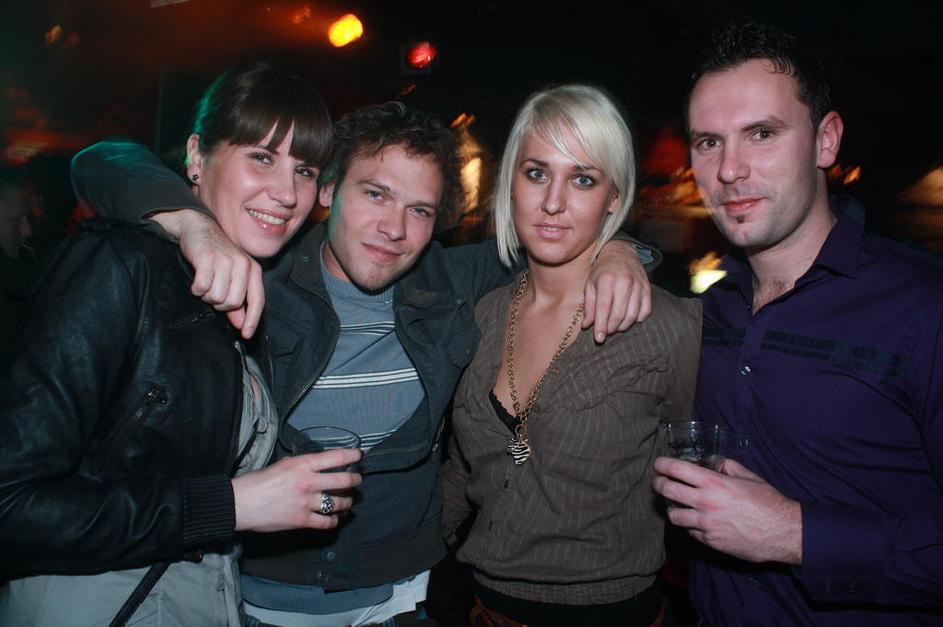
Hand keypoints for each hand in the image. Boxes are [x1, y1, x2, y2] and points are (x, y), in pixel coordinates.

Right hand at [151, 209, 264, 338]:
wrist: (198, 227)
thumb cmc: (217, 256)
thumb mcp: (231, 277)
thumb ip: (238, 301)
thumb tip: (242, 324)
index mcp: (253, 269)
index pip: (257, 299)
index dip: (252, 319)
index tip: (246, 334)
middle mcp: (243, 264)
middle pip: (233, 302)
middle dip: (220, 304)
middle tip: (213, 293)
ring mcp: (226, 260)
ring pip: (217, 296)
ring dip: (207, 295)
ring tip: (205, 284)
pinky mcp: (208, 258)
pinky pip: (202, 287)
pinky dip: (196, 288)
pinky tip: (197, 279)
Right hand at [231, 448, 362, 531]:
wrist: (240, 503)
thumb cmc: (256, 482)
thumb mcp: (281, 465)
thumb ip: (299, 465)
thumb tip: (312, 465)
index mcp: (302, 465)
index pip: (336, 458)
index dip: (352, 456)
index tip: (359, 456)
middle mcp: (308, 482)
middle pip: (344, 481)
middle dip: (355, 480)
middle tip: (357, 480)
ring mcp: (306, 502)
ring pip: (339, 503)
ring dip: (348, 502)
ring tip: (349, 501)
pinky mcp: (302, 520)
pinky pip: (327, 522)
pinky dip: (335, 520)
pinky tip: (336, 518)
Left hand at [583, 239, 651, 342]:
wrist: (622, 253)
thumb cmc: (602, 271)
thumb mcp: (590, 285)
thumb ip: (588, 306)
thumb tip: (587, 326)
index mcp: (607, 280)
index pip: (604, 308)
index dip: (601, 326)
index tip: (599, 338)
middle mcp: (624, 282)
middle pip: (619, 314)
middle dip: (611, 328)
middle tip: (606, 332)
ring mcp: (638, 285)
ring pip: (632, 315)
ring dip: (623, 326)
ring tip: (615, 326)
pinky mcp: (647, 289)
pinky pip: (645, 311)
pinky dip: (637, 319)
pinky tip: (628, 319)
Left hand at [652, 456, 802, 564]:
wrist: (783, 531)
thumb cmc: (768, 501)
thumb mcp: (748, 476)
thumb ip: (727, 467)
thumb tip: (714, 462)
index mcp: (713, 483)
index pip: (676, 469)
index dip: (662, 464)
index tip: (658, 464)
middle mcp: (705, 502)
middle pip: (667, 490)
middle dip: (658, 483)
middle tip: (658, 481)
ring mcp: (706, 524)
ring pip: (673, 515)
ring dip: (672, 508)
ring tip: (676, 505)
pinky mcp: (710, 541)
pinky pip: (690, 531)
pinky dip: (690, 525)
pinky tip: (697, 521)